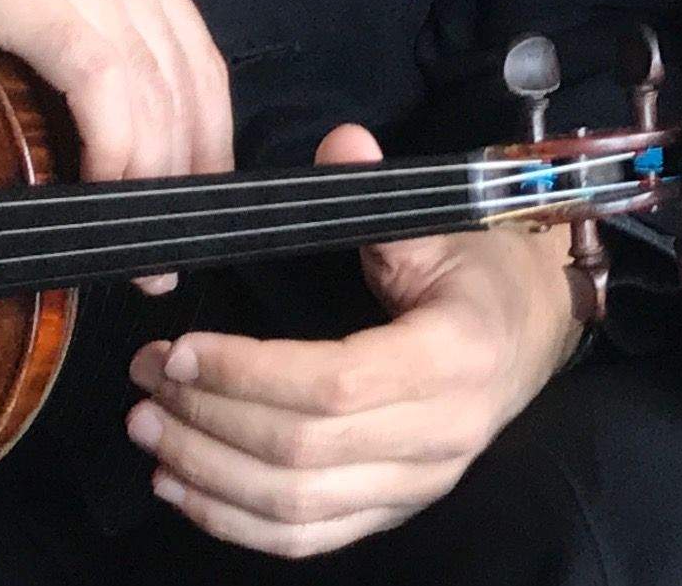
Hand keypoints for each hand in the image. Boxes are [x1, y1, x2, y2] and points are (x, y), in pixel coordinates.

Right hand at [0, 0, 234, 277]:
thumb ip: (61, 30)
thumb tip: (82, 126)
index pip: (198, 63)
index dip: (207, 145)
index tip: (190, 213)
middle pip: (191, 82)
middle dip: (190, 177)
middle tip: (165, 258)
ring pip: (155, 88)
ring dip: (155, 177)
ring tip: (135, 248)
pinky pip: (103, 80)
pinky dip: (116, 144)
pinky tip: (103, 192)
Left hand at [126, 125, 579, 557]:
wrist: (537, 332)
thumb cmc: (483, 276)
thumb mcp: (440, 227)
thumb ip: (378, 194)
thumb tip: (339, 143)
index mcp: (454, 357)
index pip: (334, 384)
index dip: (245, 373)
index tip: (179, 349)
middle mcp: (441, 434)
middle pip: (301, 453)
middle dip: (206, 417)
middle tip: (144, 382)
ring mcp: (419, 484)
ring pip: (295, 507)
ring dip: (207, 473)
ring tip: (150, 429)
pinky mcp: (395, 511)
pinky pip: (305, 538)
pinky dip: (234, 522)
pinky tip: (183, 485)